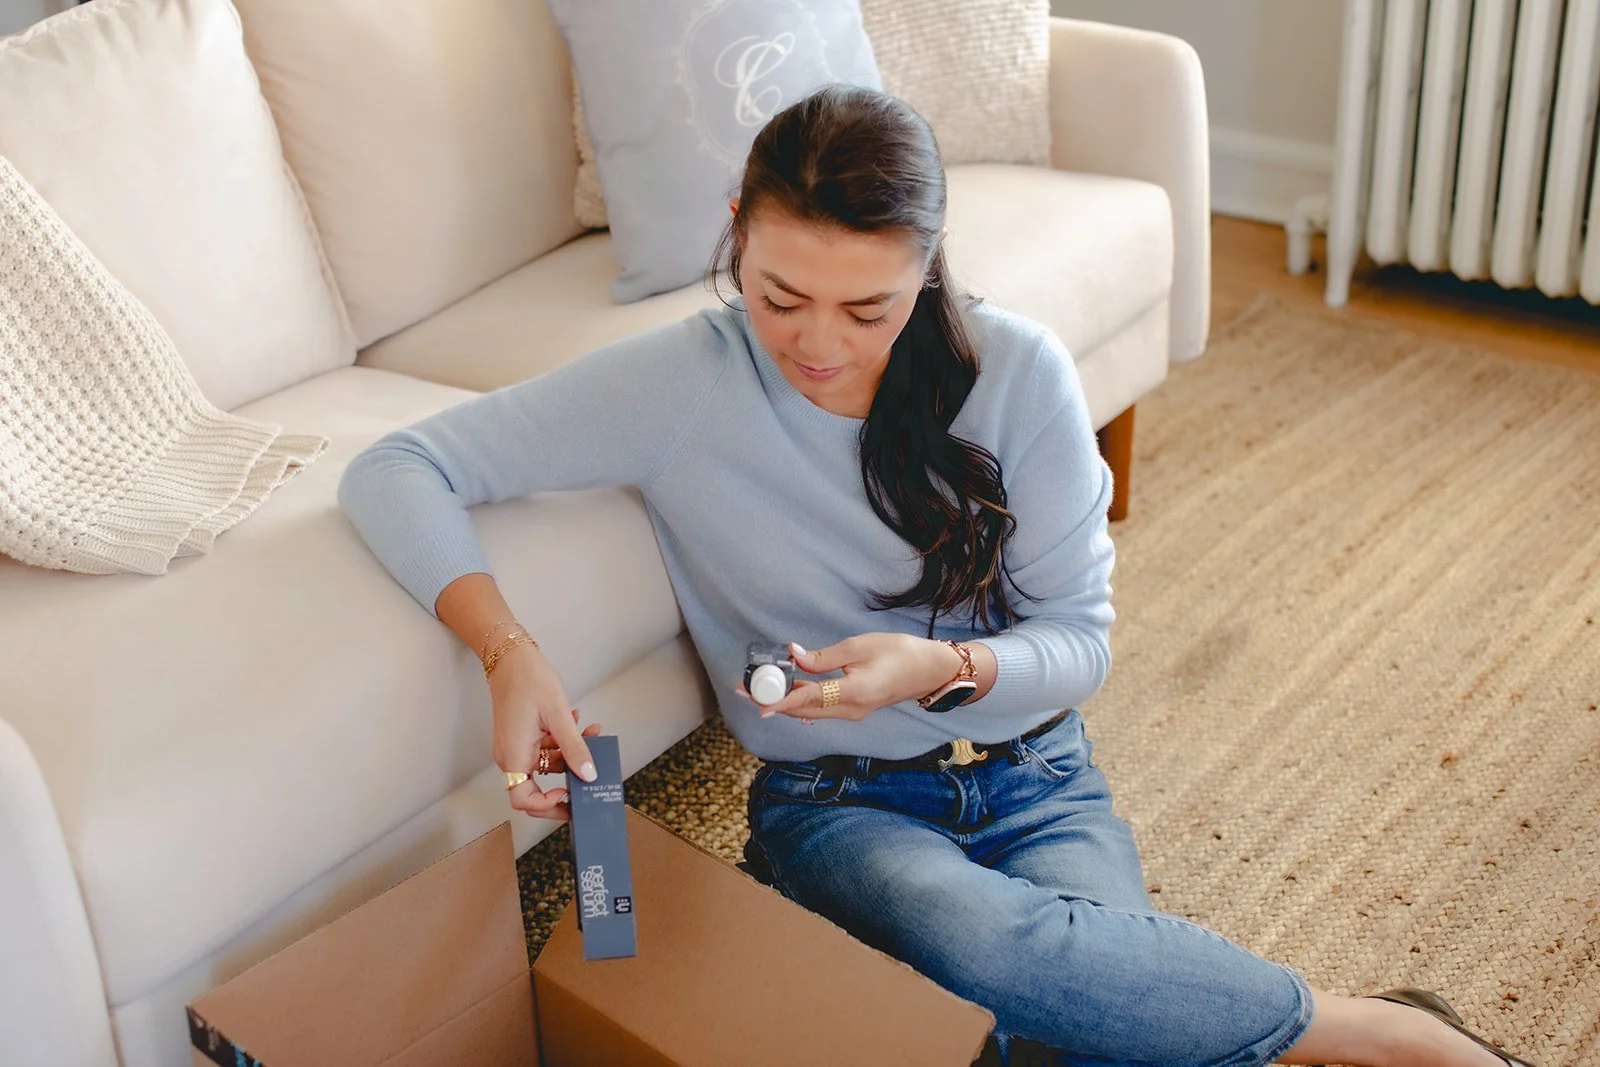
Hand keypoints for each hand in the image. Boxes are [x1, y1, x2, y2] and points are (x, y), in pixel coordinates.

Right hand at [490, 643, 599, 819]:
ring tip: (592, 732)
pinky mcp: (523, 736)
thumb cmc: (527, 680)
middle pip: (538, 787)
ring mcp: (516, 746)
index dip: (547, 804)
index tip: (568, 794)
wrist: (511, 656)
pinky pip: (544, 749)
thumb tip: (588, 774)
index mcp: (513, 756)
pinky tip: (577, 723)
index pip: (524, 800)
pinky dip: (562, 742)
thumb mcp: (558, 715)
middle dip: (567, 780)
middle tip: (590, 778)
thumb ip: (574, 748)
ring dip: (571, 754)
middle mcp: (511, 756)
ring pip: (547, 765)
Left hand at [741, 634, 965, 722]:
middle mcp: (851, 710)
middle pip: (804, 710)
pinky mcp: (854, 710)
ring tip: (758, 689)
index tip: (758, 703)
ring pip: (811, 712)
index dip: (781, 700)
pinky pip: (821, 709)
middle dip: (773, 700)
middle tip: (745, 689)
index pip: (809, 698)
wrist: (931, 670)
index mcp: (854, 693)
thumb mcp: (859, 646)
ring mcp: (853, 713)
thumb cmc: (901, 652)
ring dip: (784, 702)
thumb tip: (793, 656)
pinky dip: (801, 701)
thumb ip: (823, 656)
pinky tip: (786, 691)